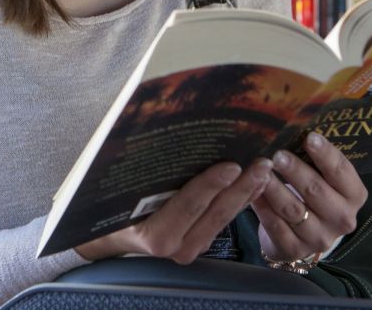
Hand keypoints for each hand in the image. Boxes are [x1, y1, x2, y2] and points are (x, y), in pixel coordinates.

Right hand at [75, 158, 272, 263]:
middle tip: (261, 162)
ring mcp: (188, 247)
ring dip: (246, 193)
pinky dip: (238, 200)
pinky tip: (252, 181)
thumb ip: (145, 166)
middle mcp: (174, 246)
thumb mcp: (122, 188)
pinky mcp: (198, 243)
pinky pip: (222, 221)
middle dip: (241, 187)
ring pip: (224, 218)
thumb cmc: (111, 204)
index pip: (188, 206)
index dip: (210, 185)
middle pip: (215, 213)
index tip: (232, 165)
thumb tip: (163, 123)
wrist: (108, 236)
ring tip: (264, 169)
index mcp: (153, 233)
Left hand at [252, 132, 366, 261]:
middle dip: (296, 171)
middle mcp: (342, 219)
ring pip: (294, 210)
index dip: (326, 154)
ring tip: (261, 171)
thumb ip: (317, 160)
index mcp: (354, 195)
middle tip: (278, 155)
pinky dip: (262, 207)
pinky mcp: (295, 249)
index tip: (309, 136)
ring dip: (275, 189)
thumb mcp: (324, 178)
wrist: (303, 234)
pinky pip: (275, 225)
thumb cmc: (314, 194)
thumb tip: (296, 128)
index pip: (342, 172)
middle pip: (317, 191)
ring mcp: (319, 237)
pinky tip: (251, 192)